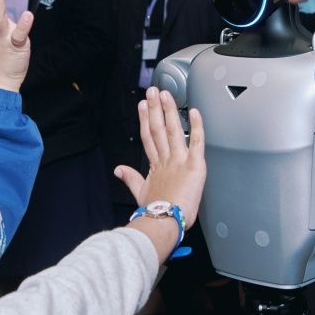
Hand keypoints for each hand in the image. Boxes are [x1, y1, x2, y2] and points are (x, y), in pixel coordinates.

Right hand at [114, 88, 205, 260]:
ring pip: (173, 130)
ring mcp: (179, 161)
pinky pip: (196, 142)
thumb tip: (118, 169)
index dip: (145, 119)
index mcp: (155, 166)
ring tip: (166, 94)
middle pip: (158, 128)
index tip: (143, 106)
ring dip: (169, 111)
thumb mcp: (140, 193)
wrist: (164, 222)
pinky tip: (194, 112)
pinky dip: (196, 127)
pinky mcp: (194, 166)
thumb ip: (130, 178)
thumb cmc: (154, 213)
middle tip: (154, 91)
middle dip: (155, 108)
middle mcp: (166, 160)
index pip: (148, 137)